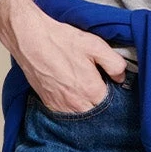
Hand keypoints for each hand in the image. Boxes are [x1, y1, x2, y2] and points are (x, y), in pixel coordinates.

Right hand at [0, 0, 128, 111]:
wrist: (30, 39)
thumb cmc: (61, 40)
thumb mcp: (96, 46)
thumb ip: (114, 64)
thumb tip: (120, 77)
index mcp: (92, 91)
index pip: (111, 101)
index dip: (110, 89)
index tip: (106, 80)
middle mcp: (77, 104)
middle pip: (96, 109)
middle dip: (98, 98)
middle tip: (93, 79)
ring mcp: (61, 105)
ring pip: (81, 112)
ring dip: (84, 103)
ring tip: (79, 83)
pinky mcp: (49, 103)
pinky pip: (65, 110)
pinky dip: (70, 103)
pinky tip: (68, 87)